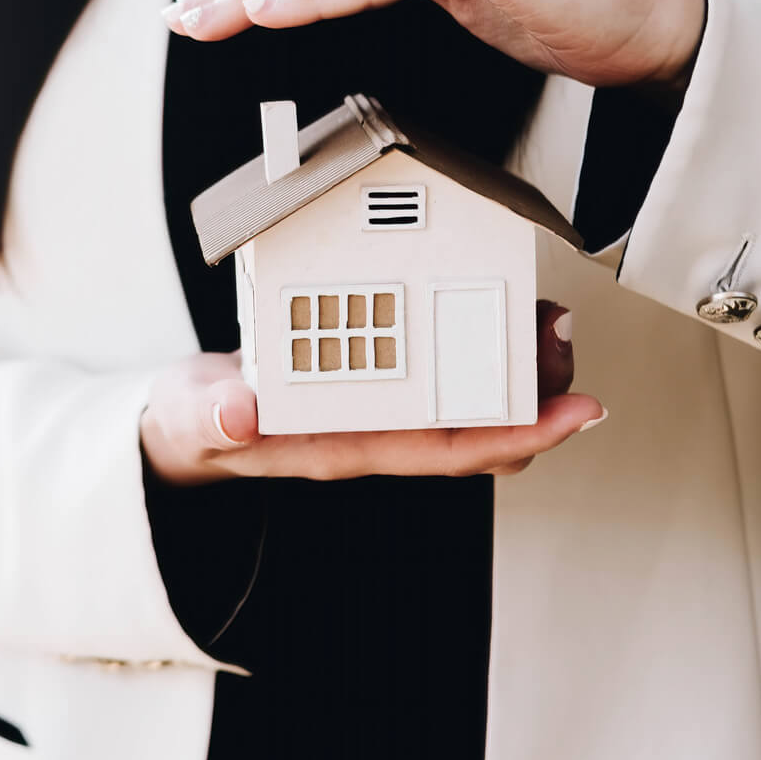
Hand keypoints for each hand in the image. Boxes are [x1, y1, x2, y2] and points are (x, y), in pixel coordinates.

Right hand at [141, 301, 599, 485]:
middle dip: (534, 392)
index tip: (571, 413)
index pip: (442, 450)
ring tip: (548, 321)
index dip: (515, 434)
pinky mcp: (373, 374)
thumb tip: (239, 416)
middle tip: (565, 340)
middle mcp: (373, 432)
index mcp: (340, 447)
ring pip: (470, 398)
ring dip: (517, 366)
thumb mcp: (193, 417)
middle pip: (478, 426)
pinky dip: (479, 339)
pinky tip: (497, 309)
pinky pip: (442, 366)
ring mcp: (378, 405)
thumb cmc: (198, 420)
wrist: (189, 416)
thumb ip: (213, 418)